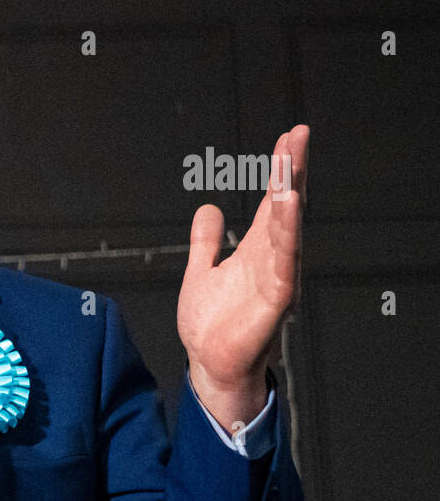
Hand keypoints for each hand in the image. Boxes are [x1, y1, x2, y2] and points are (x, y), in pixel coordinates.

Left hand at [177, 126, 308, 427]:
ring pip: (288, 230)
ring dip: (290, 196)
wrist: (209, 365)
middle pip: (286, 208)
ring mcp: (276, 278)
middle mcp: (272, 260)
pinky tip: (286, 211)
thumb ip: (206, 241)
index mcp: (256, 251)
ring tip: (291, 165)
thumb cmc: (212, 326)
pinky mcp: (275, 300)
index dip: (280, 172)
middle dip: (291, 172)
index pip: (273, 203)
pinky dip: (287, 235)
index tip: (288, 139)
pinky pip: (284, 262)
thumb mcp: (201, 271)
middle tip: (298, 136)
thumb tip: (209, 210)